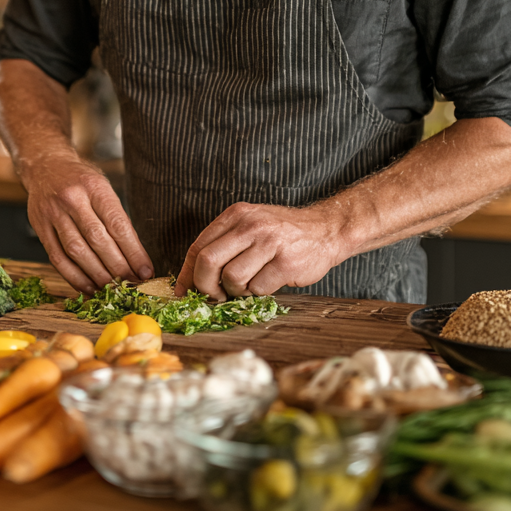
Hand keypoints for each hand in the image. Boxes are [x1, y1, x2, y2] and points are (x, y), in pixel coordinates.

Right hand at [21, 152, 153, 294]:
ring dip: (97, 275)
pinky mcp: (40, 227)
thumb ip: (115, 218)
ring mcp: (53, 213)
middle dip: (118, 267)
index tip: (145, 269)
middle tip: (132, 284)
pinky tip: (88, 287)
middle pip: (98, 240)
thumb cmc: (81, 180)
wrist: (45, 166)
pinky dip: (74, 277)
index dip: (133, 251)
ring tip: (113, 289)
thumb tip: (135, 256)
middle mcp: (72, 198)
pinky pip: (57, 258)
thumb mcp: (103, 187)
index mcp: (95, 186)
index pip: (118, 224)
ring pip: (77, 251)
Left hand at [174, 201, 340, 299]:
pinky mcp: (285, 262)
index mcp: (236, 215)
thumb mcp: (251, 225)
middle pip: (208, 263)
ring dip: (237, 291)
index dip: (187, 274)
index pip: (198, 247)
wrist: (326, 230)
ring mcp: (269, 243)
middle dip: (206, 287)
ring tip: (250, 284)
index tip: (184, 291)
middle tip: (216, 296)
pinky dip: (259, 292)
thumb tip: (194, 278)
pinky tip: (268, 282)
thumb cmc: (283, 233)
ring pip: (232, 279)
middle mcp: (250, 225)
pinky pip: (258, 289)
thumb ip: (225, 244)